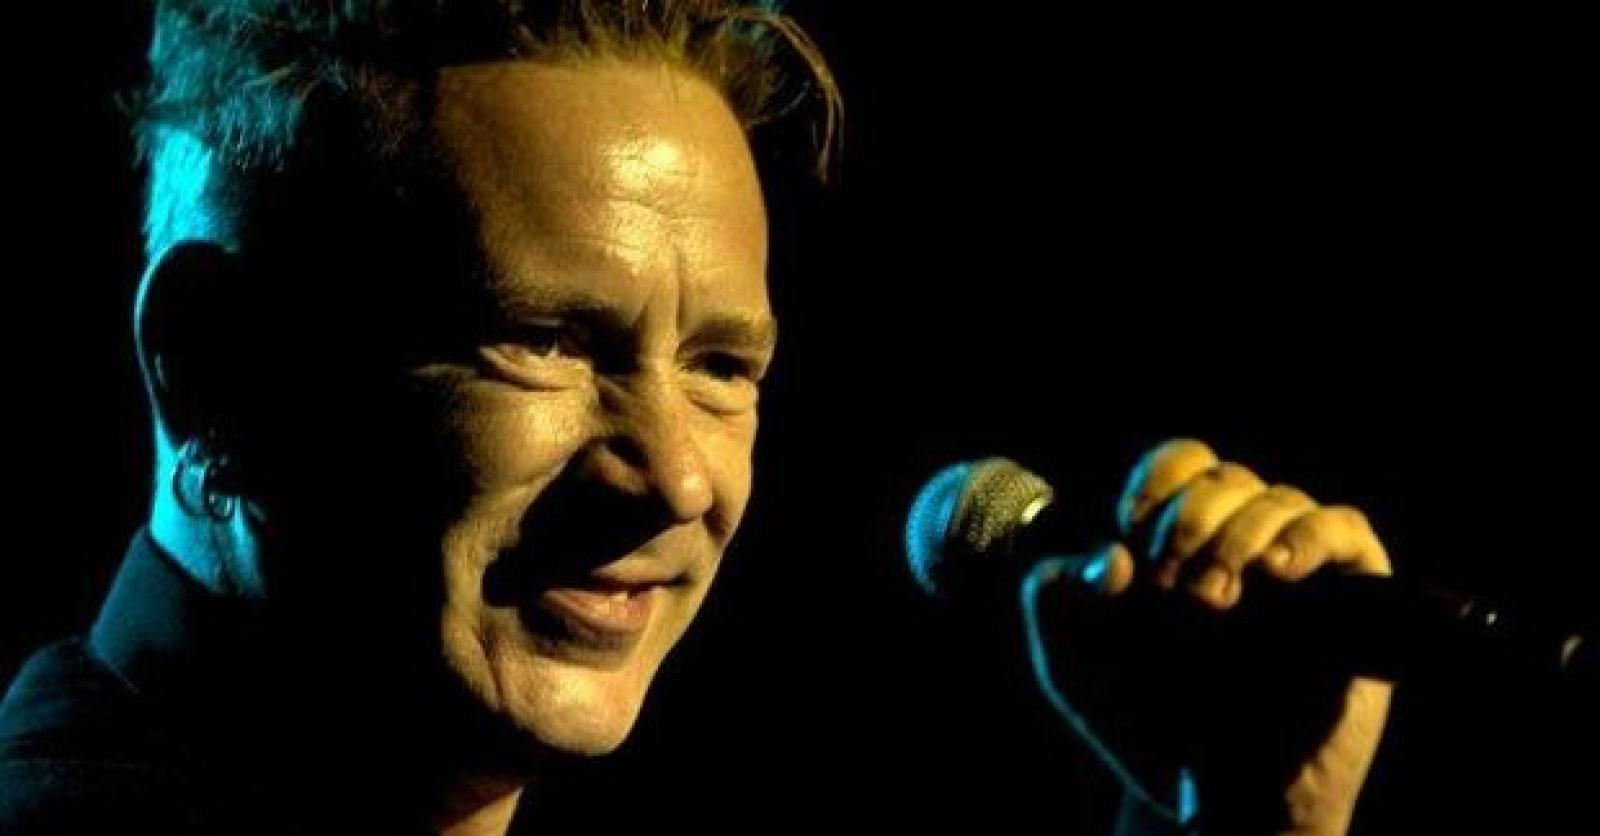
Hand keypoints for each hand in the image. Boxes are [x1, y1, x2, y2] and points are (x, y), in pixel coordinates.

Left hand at [1025, 439, 1390, 834]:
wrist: (1207, 793)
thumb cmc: (1142, 721)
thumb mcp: (1069, 661)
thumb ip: (1058, 597)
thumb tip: (1108, 555)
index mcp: (1177, 538)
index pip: (1181, 464)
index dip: (1156, 484)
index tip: (1129, 531)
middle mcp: (1240, 541)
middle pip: (1226, 478)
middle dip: (1189, 521)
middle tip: (1168, 587)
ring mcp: (1297, 567)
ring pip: (1280, 499)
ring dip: (1237, 537)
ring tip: (1210, 601)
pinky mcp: (1352, 594)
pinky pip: (1345, 528)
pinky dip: (1309, 536)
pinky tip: (1277, 571)